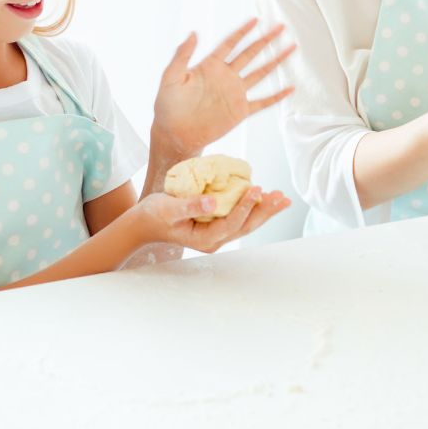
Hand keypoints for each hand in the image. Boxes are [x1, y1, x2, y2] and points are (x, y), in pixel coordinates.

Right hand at [131, 187, 291, 253]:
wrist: (143, 223)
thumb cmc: (154, 215)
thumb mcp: (168, 208)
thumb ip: (190, 205)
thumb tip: (212, 202)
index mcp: (204, 238)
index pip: (232, 222)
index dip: (246, 206)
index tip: (257, 188)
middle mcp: (214, 240)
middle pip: (246, 225)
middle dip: (266, 211)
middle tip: (283, 198)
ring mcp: (216, 234)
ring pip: (246, 223)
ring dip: (264, 210)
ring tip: (281, 198)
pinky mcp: (216, 226)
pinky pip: (239, 217)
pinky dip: (252, 207)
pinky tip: (263, 198)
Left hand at [151, 18, 294, 156]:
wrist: (175, 134)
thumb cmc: (168, 106)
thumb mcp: (171, 77)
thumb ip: (182, 55)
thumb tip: (193, 33)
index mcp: (210, 66)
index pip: (230, 44)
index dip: (243, 31)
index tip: (256, 20)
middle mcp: (226, 77)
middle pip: (250, 53)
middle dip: (265, 40)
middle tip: (280, 27)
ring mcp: (235, 93)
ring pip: (261, 73)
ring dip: (276, 61)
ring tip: (291, 49)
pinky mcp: (240, 111)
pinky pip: (263, 102)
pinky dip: (277, 96)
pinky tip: (290, 89)